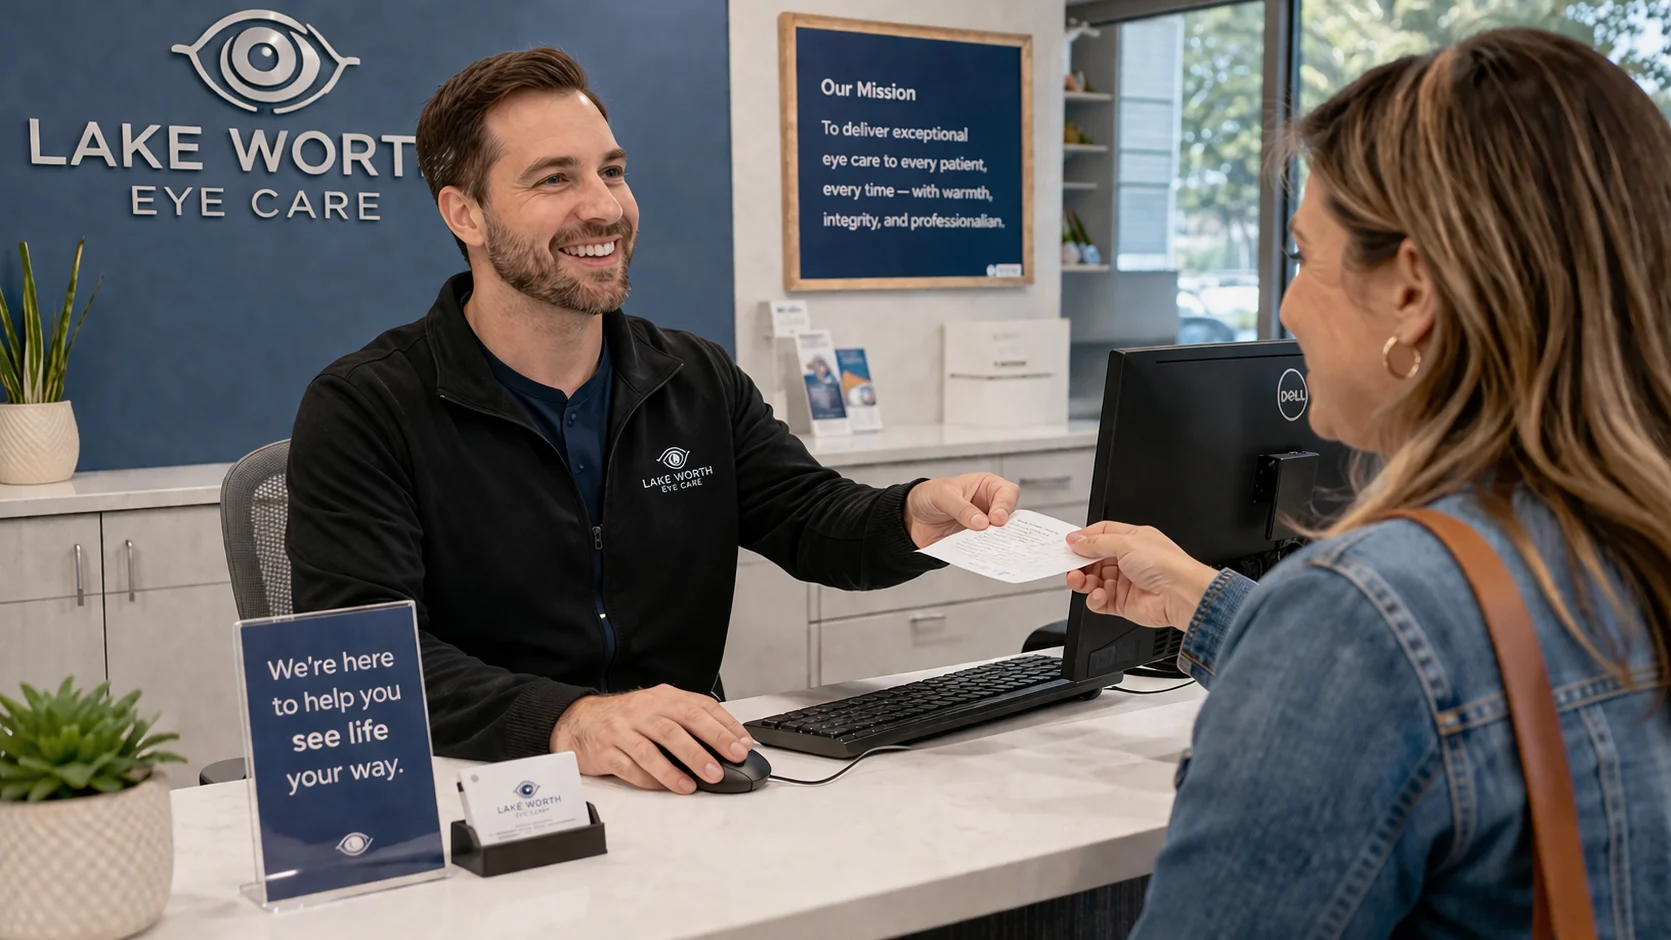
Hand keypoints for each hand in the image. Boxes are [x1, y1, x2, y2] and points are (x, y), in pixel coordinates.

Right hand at [550, 685, 754, 793]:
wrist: (579, 721)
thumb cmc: (627, 719)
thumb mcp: (658, 709)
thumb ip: (689, 722)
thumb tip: (728, 743)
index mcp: (663, 698)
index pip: (699, 707)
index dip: (724, 725)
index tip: (742, 744)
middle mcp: (643, 710)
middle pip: (679, 724)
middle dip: (707, 744)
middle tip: (728, 761)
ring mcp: (623, 730)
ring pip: (654, 747)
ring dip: (679, 766)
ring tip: (698, 782)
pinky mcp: (606, 751)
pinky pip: (630, 767)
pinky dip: (651, 779)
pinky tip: (667, 787)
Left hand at [903, 472, 1019, 547]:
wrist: (911, 517)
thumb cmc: (929, 496)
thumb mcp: (943, 495)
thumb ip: (962, 508)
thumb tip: (982, 523)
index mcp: (986, 486)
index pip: (1008, 493)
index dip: (1005, 505)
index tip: (995, 519)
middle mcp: (989, 505)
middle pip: (1010, 516)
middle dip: (1005, 527)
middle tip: (995, 535)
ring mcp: (983, 525)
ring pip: (999, 535)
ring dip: (994, 542)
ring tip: (987, 547)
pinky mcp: (974, 540)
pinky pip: (984, 548)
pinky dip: (982, 552)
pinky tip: (977, 554)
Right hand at [1064, 521, 1219, 629]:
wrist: (1180, 594)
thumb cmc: (1166, 564)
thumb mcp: (1126, 543)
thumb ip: (1096, 542)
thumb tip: (1076, 540)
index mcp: (1133, 540)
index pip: (1101, 535)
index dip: (1084, 539)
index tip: (1069, 544)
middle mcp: (1129, 560)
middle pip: (1094, 560)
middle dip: (1079, 563)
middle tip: (1069, 565)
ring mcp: (1125, 582)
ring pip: (1093, 581)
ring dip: (1083, 581)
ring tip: (1079, 581)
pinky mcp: (1123, 603)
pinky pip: (1100, 601)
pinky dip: (1095, 599)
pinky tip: (1099, 595)